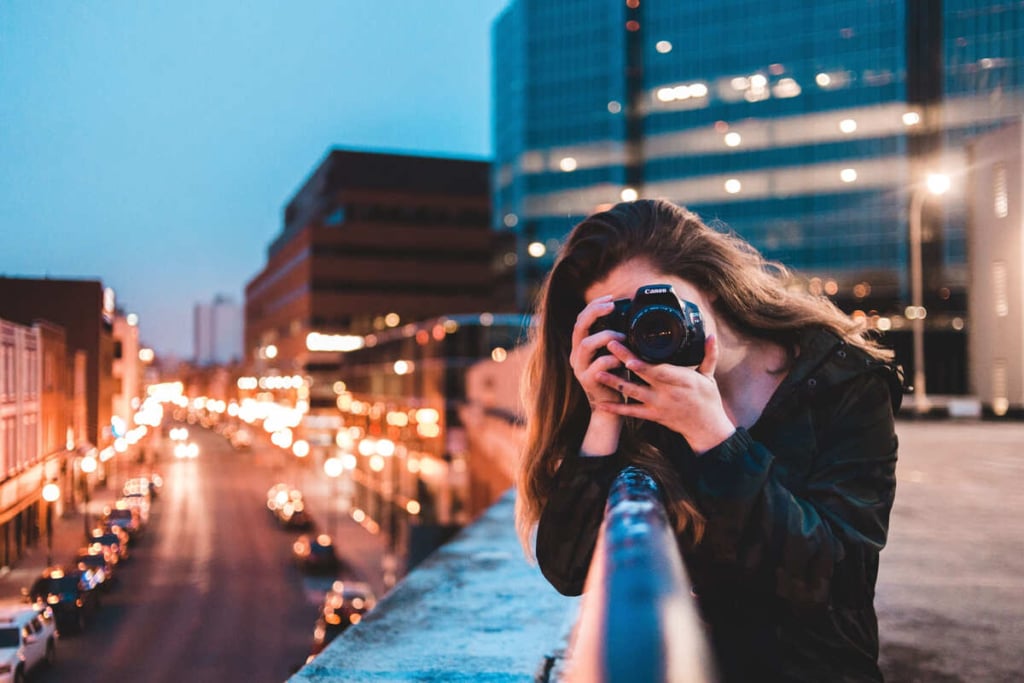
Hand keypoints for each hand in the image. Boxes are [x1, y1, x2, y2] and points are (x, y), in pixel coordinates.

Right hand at [569, 295, 627, 408]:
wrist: (610, 407)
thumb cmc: (615, 378)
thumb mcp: (614, 353)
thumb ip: (615, 338)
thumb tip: (629, 318)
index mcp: (581, 345)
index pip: (581, 319)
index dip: (594, 306)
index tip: (610, 299)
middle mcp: (576, 354)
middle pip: (578, 326)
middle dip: (594, 312)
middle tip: (611, 306)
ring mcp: (579, 367)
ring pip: (585, 344)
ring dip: (606, 336)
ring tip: (622, 336)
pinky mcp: (587, 380)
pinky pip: (598, 364)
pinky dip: (613, 359)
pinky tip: (623, 360)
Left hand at [593, 334, 735, 453]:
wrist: (705, 429)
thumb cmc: (707, 400)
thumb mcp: (709, 376)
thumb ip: (709, 355)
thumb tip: (711, 335)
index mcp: (682, 381)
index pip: (660, 371)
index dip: (644, 365)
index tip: (630, 355)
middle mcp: (667, 393)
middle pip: (642, 375)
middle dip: (624, 360)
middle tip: (609, 345)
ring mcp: (657, 405)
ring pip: (632, 392)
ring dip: (614, 382)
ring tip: (597, 372)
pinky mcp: (652, 415)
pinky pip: (631, 412)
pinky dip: (615, 408)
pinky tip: (601, 403)